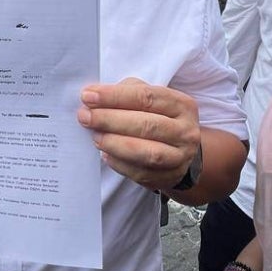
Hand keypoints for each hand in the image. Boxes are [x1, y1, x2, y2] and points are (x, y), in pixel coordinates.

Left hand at [76, 78, 199, 190]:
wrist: (180, 150)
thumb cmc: (157, 117)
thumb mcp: (149, 98)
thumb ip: (125, 92)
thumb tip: (94, 94)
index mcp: (181, 105)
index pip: (146, 97)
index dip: (115, 96)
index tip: (88, 96)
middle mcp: (185, 131)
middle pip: (147, 125)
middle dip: (110, 120)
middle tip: (85, 117)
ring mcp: (180, 157)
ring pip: (147, 152)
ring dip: (115, 144)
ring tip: (95, 136)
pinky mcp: (169, 178)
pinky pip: (141, 173)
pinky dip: (119, 163)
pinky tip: (105, 154)